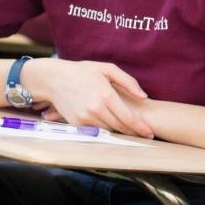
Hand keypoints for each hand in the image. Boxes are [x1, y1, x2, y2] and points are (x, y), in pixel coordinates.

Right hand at [23, 58, 152, 136]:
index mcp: (106, 95)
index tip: (150, 133)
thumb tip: (143, 96)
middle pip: (120, 127)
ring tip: (132, 131)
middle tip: (145, 135)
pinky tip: (114, 128)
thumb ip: (128, 82)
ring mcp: (85, 118)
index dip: (140, 128)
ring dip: (120, 132)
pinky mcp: (76, 123)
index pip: (128, 117)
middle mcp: (96, 109)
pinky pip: (96, 130)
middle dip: (133, 132)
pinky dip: (106, 130)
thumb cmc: (83, 72)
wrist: (54, 79)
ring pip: (109, 130)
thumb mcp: (107, 69)